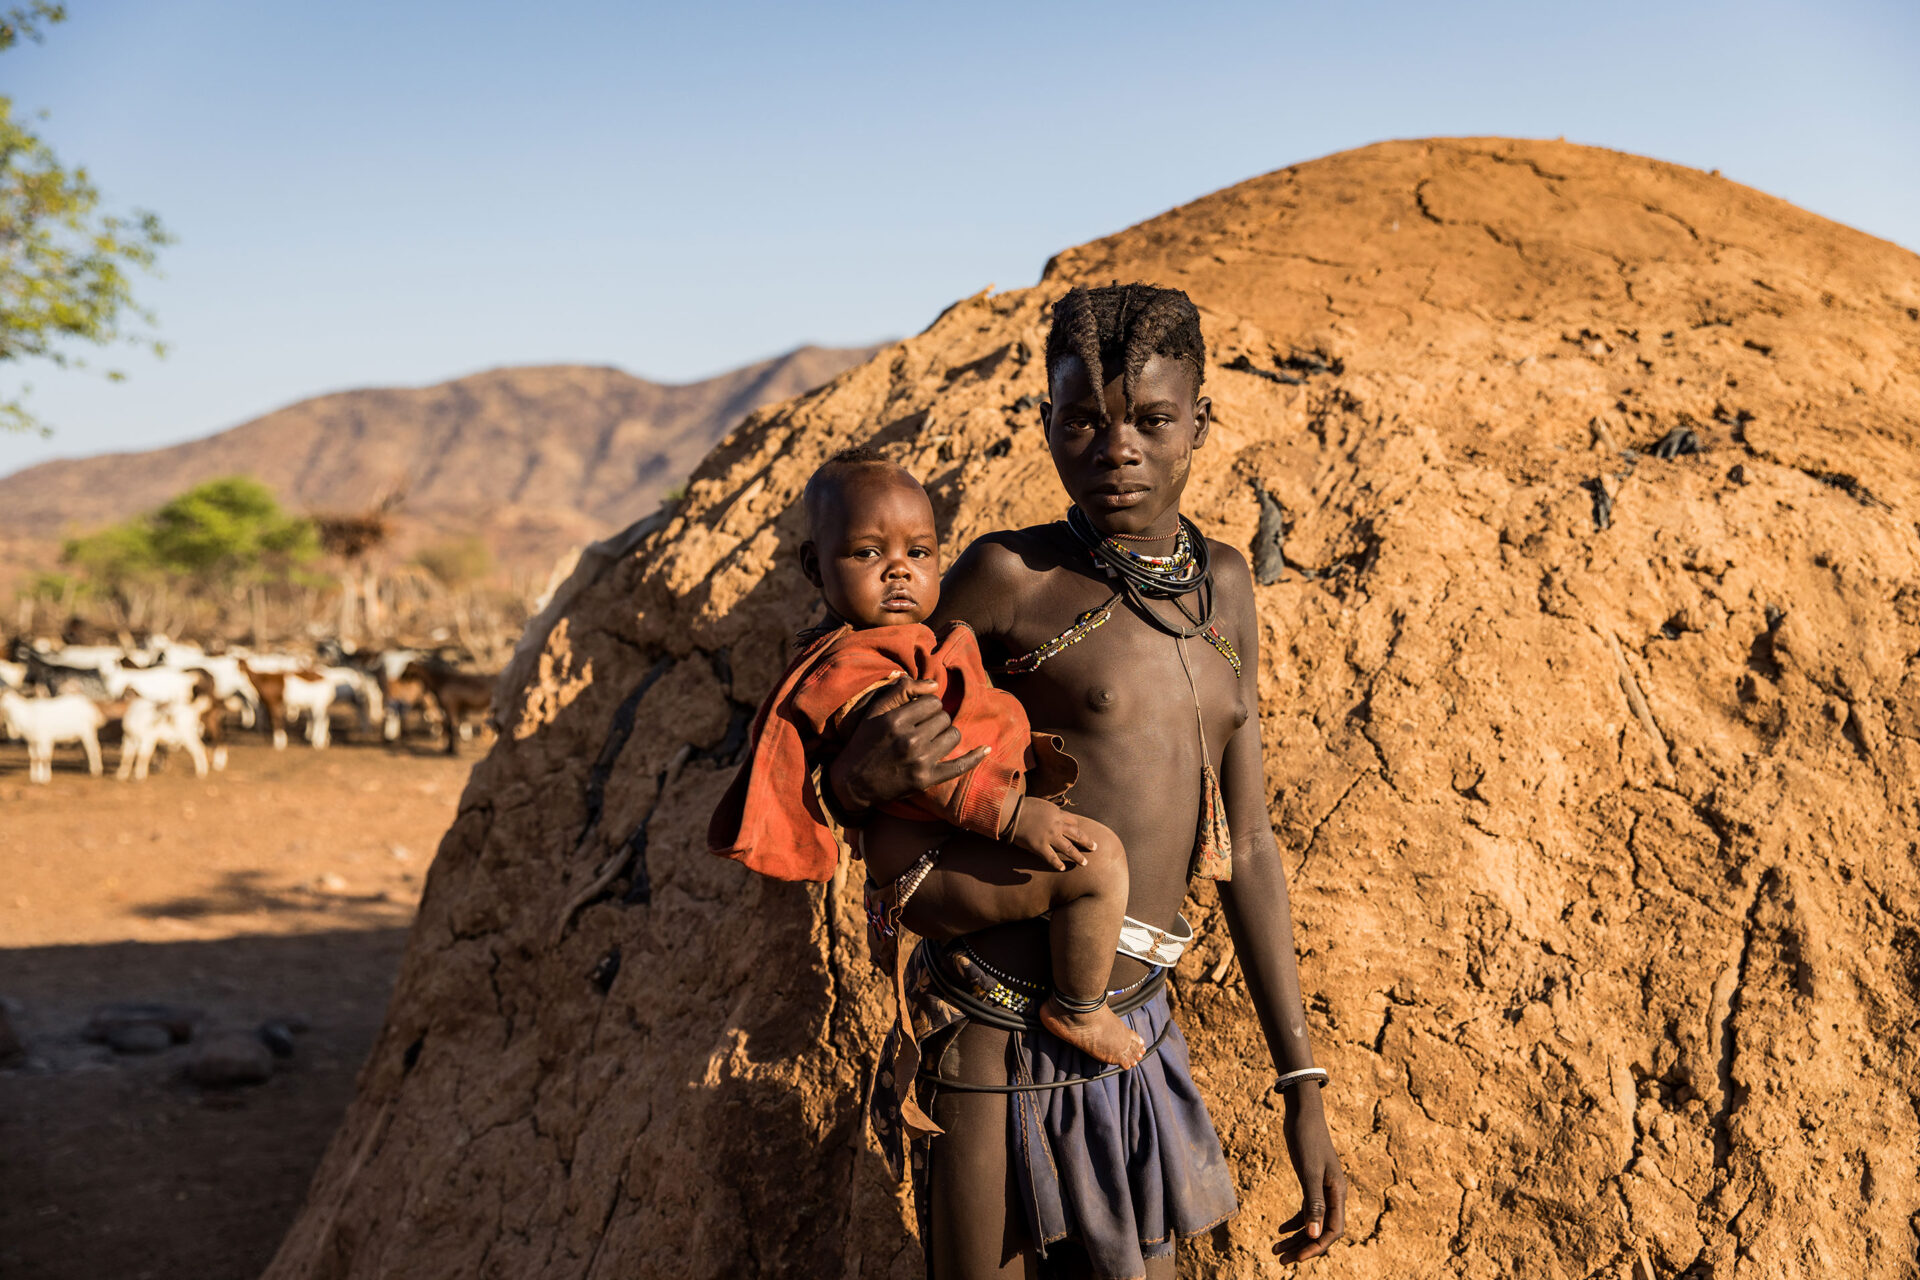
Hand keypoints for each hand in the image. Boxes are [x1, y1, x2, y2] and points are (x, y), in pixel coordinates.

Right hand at [827, 678, 987, 812]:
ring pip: (953, 736)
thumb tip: (934, 685)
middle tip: (923, 729)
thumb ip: (902, 690)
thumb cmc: (864, 742)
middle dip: (936, 720)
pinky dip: (975, 757)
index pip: (932, 702)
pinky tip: (985, 749)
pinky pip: (960, 766)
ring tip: (934, 740)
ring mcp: (920, 761)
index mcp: (895, 720)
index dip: (927, 706)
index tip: (918, 715)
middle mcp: (909, 740)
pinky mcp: (927, 780)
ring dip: (947, 735)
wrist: (852, 783)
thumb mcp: (875, 711)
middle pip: (944, 718)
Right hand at [1010, 798, 1097, 870]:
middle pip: (1077, 834)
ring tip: (1084, 863)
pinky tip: (1063, 868)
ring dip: (1078, 856)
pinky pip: (1051, 857)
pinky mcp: (1039, 846)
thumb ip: (1048, 812)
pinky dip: (1058, 864)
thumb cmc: (1021, 806)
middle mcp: (1056, 825)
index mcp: (1057, 813)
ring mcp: (1049, 836)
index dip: (1077, 828)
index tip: (1080, 833)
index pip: (1073, 821)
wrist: (1011, 811)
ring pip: (1069, 848)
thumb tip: (1049, 816)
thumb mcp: (1040, 805)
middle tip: (1095, 847)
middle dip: (1087, 841)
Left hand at [1272, 1086, 1347, 1263]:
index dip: (1316, 1247)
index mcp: (1337, 1193)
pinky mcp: (1310, 1182)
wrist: (1302, 1113)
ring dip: (1295, 1238)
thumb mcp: (1309, 1171)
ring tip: (1275, 1250)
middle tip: (1280, 1259)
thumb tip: (1315, 1235)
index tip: (1297, 1258)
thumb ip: (1313, 1202)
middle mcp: (1333, 1194)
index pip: (1333, 1231)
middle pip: (1320, 1230)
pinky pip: (1306, 1210)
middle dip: (1302, 1247)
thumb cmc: (1307, 1138)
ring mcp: (1322, 1188)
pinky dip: (1294, 1222)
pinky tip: (1279, 1230)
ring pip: (1312, 1222)